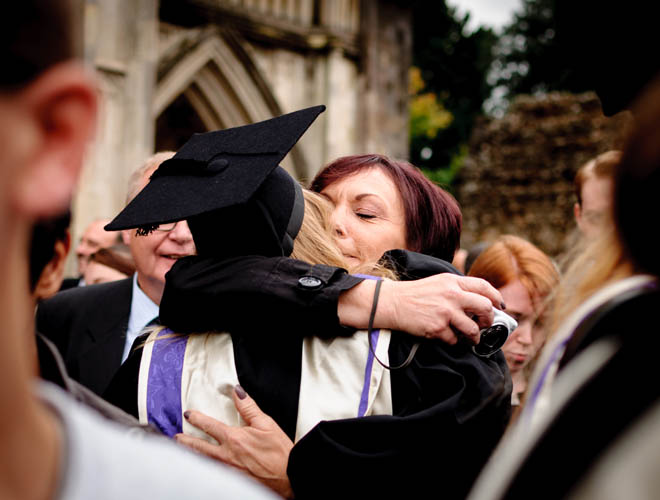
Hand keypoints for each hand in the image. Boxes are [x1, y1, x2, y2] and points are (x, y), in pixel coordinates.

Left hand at [174, 385, 293, 498]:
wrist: (289, 477)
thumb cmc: (280, 453)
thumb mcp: (266, 424)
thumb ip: (249, 407)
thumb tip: (238, 392)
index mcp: (235, 439)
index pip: (210, 426)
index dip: (197, 418)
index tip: (189, 414)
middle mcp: (227, 456)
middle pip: (199, 447)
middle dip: (186, 441)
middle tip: (177, 437)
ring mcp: (228, 470)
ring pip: (203, 461)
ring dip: (191, 455)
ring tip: (183, 451)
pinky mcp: (233, 480)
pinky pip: (213, 472)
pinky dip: (204, 467)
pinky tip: (202, 465)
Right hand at [339, 274, 502, 344]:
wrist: (392, 302)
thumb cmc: (416, 293)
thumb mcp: (439, 282)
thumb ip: (458, 289)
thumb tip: (481, 303)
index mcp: (453, 281)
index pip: (484, 287)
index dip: (496, 298)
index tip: (500, 306)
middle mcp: (452, 295)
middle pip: (485, 308)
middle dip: (489, 320)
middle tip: (485, 325)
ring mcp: (445, 312)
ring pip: (473, 329)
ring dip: (474, 337)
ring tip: (470, 338)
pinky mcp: (437, 328)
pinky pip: (454, 340)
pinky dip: (453, 342)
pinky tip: (448, 338)